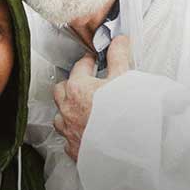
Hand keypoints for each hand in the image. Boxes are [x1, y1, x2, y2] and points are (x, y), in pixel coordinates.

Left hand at [53, 35, 129, 160]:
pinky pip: (67, 137)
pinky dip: (73, 132)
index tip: (94, 61)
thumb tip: (118, 41)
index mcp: (78, 88)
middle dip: (71, 84)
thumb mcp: (124, 78)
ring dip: (67, 109)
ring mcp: (69, 130)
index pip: (79, 66)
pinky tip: (84, 131)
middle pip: (61, 90)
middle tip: (85, 82)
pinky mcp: (74, 149)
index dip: (88, 62)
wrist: (129, 149)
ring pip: (59, 115)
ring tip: (81, 107)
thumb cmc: (126, 113)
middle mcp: (68, 109)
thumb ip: (118, 57)